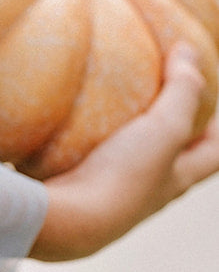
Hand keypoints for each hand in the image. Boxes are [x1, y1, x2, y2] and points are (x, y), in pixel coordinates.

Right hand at [29, 44, 218, 260]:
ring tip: (116, 105)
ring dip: (130, 138)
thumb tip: (188, 51)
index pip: (213, 154)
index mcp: (176, 180)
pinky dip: (89, 142)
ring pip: (131, 162)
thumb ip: (181, 91)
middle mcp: (149, 192)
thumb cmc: (124, 178)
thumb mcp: (164, 128)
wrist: (67, 221)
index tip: (212, 96)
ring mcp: (113, 195)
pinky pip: (91, 162)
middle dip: (175, 131)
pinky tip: (72, 124)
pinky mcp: (79, 191)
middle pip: (173, 159)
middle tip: (163, 94)